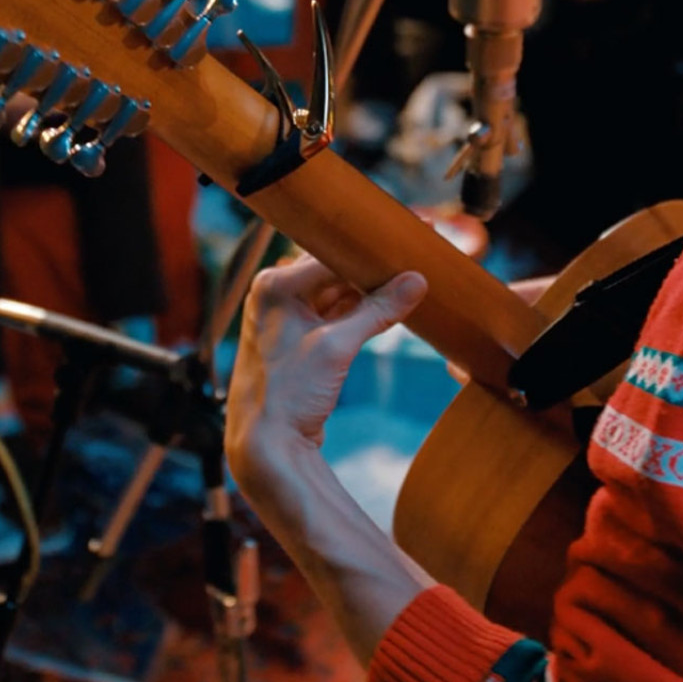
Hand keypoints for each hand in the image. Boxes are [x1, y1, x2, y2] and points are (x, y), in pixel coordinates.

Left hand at [226, 257, 424, 510]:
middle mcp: (276, 296)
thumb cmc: (287, 393)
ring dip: (369, 291)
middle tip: (411, 255)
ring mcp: (288, 319)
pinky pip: (337, 316)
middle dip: (372, 268)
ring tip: (407, 279)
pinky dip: (361, 312)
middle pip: (334, 271)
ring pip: (337, 294)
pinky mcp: (301, 341)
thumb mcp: (336, 348)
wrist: (266, 445)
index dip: (370, 249)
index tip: (406, 237)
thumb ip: (377, 311)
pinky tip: (391, 306)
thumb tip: (416, 281)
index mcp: (274, 286)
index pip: (330, 254)